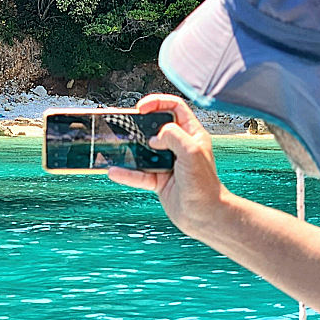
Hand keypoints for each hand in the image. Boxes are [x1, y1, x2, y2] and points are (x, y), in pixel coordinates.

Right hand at [107, 94, 228, 235]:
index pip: (175, 107)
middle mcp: (179, 147)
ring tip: (117, 146)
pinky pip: (138, 173)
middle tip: (126, 124)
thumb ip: (172, 136)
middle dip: (139, 124)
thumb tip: (153, 137)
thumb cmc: (205, 186)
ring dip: (130, 149)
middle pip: (155, 126)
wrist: (205, 216)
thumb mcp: (191, 152)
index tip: (141, 108)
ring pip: (144, 150)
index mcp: (191, 135)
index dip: (158, 102)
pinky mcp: (159, 179)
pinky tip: (115, 171)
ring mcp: (168, 163)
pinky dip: (126, 173)